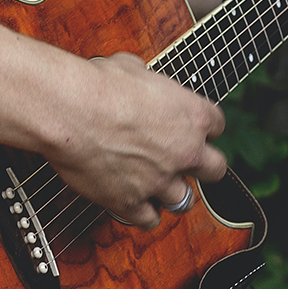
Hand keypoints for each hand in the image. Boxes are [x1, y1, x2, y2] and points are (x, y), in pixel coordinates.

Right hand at [45, 53, 227, 229]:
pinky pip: (149, 220)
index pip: (217, 125)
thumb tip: (139, 80)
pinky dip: (144, 214)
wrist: (70, 111)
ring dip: (172, 193)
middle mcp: (184, 151)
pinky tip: (134, 202)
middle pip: (215, 169)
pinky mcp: (131, 202)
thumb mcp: (133, 68)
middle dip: (202, 166)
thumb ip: (148, 83)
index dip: (202, 127)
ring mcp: (160, 181)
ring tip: (156, 185)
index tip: (189, 128)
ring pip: (184, 200)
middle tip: (184, 161)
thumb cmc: (98, 85)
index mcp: (192, 115)